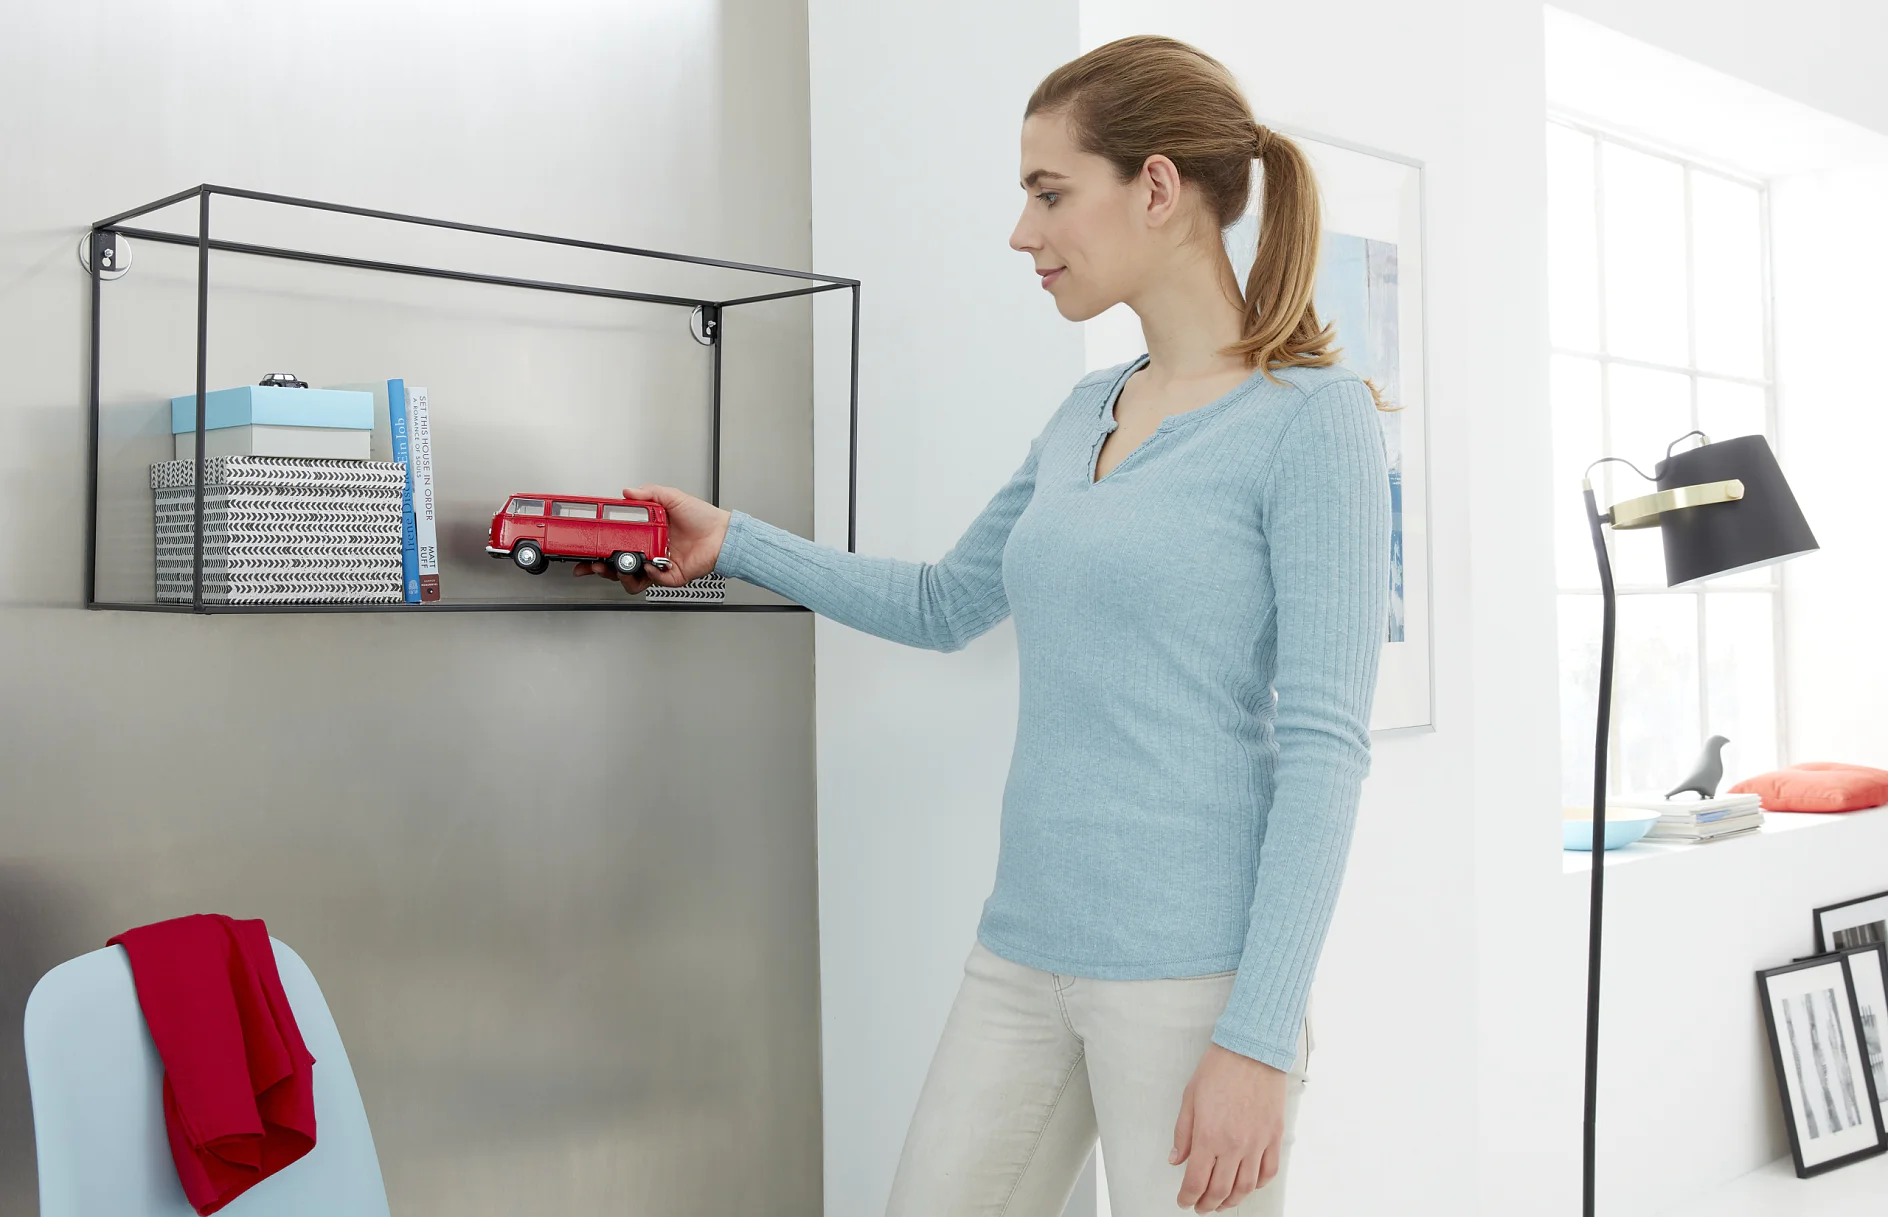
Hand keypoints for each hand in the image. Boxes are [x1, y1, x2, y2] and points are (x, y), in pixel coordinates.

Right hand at [573, 483, 731, 594]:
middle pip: (618, 566)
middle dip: (601, 568)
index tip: (590, 545)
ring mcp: (659, 565)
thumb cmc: (702, 517)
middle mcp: (650, 551)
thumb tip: (628, 492)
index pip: (617, 543)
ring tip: (618, 567)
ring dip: (622, 575)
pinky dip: (650, 573)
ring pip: (632, 579)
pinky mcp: (671, 576)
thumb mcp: (672, 497)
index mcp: (646, 534)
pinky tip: (649, 563)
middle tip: (594, 564)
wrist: (722, 533)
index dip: (602, 547)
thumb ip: (649, 494)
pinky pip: (654, 580)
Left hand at [1170, 1042, 1289, 1211]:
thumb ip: (1183, 1133)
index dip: (1188, 1197)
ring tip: (1222, 1202)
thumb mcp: (1190, 1098)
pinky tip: (1249, 1185)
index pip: (1196, 1181)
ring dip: (1232, 1200)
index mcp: (1209, 1136)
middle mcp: (1234, 1145)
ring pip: (1246, 1187)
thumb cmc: (1220, 1067)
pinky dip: (1258, 1185)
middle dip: (1208, 1204)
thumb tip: (1176, 1159)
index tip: (1184, 1201)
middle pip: (1221, 1190)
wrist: (1252, 1049)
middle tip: (1200, 1206)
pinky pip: (1268, 1171)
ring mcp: (1257, 1142)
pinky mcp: (1274, 1136)